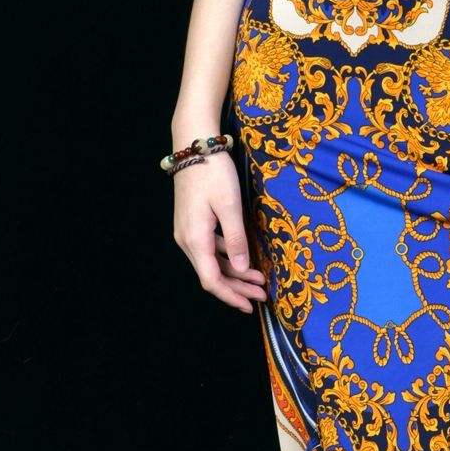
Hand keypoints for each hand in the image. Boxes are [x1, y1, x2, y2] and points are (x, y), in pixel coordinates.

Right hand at [172, 151, 268, 312]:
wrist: (194, 144)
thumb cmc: (213, 171)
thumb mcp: (230, 205)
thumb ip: (236, 239)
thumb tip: (242, 269)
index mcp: (194, 238)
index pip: (212, 280)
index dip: (231, 296)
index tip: (251, 306)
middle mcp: (187, 240)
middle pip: (212, 274)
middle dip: (238, 288)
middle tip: (263, 295)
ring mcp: (188, 232)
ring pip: (211, 263)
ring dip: (235, 273)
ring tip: (260, 280)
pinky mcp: (192, 223)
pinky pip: (210, 249)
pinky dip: (227, 258)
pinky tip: (245, 258)